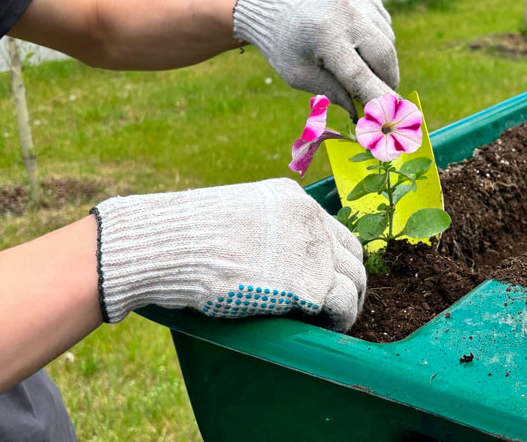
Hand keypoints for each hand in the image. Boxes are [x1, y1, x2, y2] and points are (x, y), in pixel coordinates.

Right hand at [91, 179, 364, 331]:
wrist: (173, 245)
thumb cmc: (185, 236)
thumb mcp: (233, 218)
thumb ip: (260, 231)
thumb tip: (263, 259)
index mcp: (291, 198)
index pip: (330, 228)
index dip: (333, 257)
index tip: (327, 276)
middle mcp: (311, 217)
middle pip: (350, 252)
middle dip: (348, 279)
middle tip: (336, 303)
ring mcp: (314, 248)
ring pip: (353, 278)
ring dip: (348, 302)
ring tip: (334, 321)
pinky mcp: (310, 282)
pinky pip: (343, 303)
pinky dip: (342, 318)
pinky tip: (329, 328)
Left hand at [233, 0, 398, 117]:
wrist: (272, 6)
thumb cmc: (284, 47)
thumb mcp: (299, 76)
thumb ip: (333, 93)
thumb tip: (363, 113)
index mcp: (323, 35)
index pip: (359, 74)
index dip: (377, 96)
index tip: (390, 113)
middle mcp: (344, 10)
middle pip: (383, 54)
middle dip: (388, 79)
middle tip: (382, 93)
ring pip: (387, 37)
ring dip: (382, 59)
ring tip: (361, 65)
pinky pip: (382, 21)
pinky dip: (377, 38)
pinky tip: (357, 42)